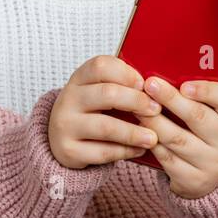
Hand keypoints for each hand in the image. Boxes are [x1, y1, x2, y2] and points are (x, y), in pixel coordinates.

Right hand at [48, 55, 163, 168]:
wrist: (62, 138)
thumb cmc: (91, 110)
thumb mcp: (98, 91)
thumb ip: (121, 85)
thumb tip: (155, 89)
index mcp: (79, 78)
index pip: (101, 66)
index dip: (126, 73)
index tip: (144, 84)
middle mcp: (69, 99)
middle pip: (107, 94)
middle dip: (136, 101)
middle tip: (156, 109)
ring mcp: (66, 125)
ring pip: (106, 126)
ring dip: (134, 132)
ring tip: (153, 137)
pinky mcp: (68, 150)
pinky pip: (103, 151)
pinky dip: (125, 151)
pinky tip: (139, 150)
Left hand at [139, 76, 217, 198]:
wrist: (212, 176)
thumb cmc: (205, 133)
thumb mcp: (212, 114)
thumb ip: (196, 96)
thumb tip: (166, 72)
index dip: (207, 91)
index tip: (185, 85)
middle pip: (197, 117)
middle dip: (171, 99)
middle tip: (150, 85)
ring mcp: (211, 163)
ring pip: (177, 139)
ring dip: (154, 121)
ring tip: (138, 107)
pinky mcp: (193, 180)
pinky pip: (167, 159)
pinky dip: (152, 142)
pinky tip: (140, 131)